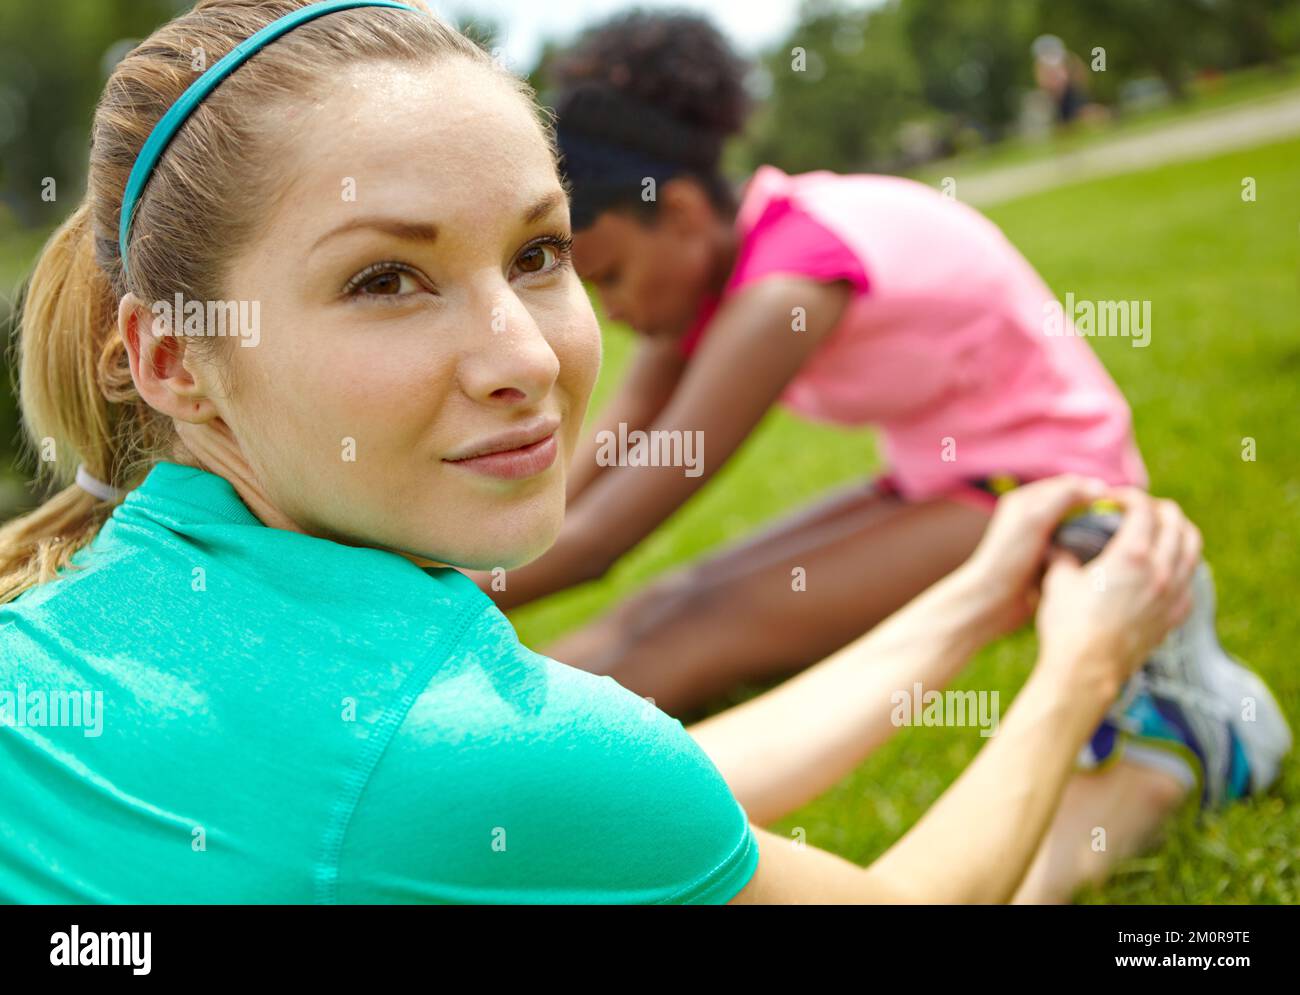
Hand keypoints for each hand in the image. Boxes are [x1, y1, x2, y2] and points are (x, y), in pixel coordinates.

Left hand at [960, 474, 1110, 636]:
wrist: (992, 601)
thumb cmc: (1009, 558)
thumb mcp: (1036, 521)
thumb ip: (1064, 499)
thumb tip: (1097, 486)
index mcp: (1025, 500)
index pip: (1067, 485)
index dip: (1092, 490)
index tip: (1118, 500)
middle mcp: (1031, 517)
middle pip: (1073, 506)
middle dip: (1096, 511)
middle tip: (1122, 520)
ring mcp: (1039, 540)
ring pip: (1075, 529)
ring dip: (1093, 532)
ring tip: (1117, 538)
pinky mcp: (1045, 562)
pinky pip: (1072, 550)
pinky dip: (1086, 550)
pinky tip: (1102, 558)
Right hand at [1035, 488, 1201, 696]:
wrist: (1085, 671)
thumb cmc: (1067, 626)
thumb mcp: (1057, 582)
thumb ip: (1063, 556)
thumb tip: (1060, 546)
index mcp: (1130, 556)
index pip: (1142, 509)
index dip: (1128, 497)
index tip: (1113, 500)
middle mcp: (1159, 571)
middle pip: (1176, 523)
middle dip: (1159, 508)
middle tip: (1141, 509)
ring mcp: (1171, 595)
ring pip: (1192, 550)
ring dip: (1179, 532)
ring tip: (1162, 530)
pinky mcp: (1173, 616)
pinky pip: (1190, 581)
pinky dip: (1182, 564)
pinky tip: (1166, 568)